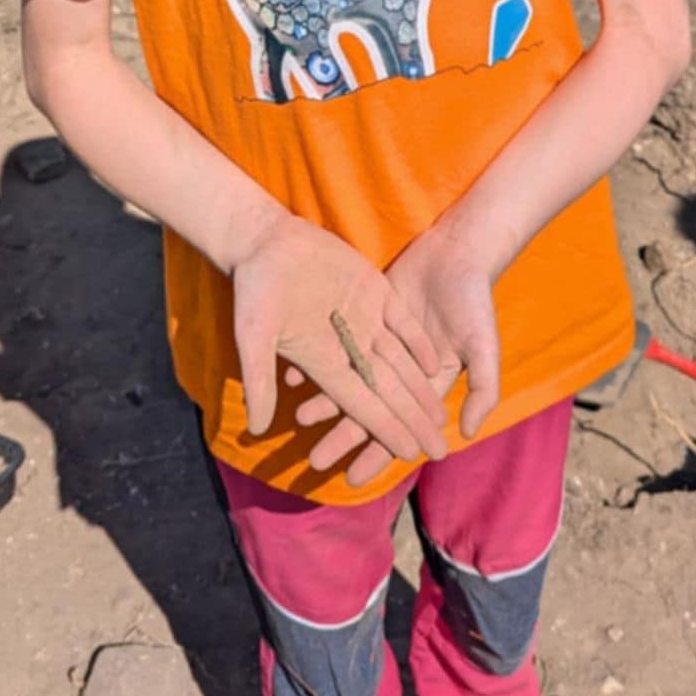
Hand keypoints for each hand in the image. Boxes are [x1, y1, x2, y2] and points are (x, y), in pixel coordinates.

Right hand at [231, 211, 447, 463]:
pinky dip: (418, 343)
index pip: (361, 404)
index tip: (410, 454)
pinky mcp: (373, 290)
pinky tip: (436, 364)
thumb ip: (259, 380)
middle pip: (387, 391)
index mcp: (322, 362)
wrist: (265, 240)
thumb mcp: (254, 336)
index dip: (386, 429)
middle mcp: (348, 346)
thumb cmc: (255, 288)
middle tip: (439, 452)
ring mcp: (364, 318)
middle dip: (412, 422)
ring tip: (442, 419)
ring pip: (399, 362)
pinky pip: (402, 322)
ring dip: (420, 390)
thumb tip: (257, 429)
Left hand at [286, 220, 500, 486]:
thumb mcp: (483, 345)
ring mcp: (379, 342)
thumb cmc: (474, 300)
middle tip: (314, 461)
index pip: (396, 426)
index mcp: (426, 383)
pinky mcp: (365, 314)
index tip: (352, 480)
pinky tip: (294, 371)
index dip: (377, 453)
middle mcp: (398, 369)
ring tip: (299, 419)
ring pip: (348, 378)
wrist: (457, 251)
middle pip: (366, 410)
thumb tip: (466, 434)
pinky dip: (318, 356)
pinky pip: (337, 341)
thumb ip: (482, 389)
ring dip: (325, 400)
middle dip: (342, 437)